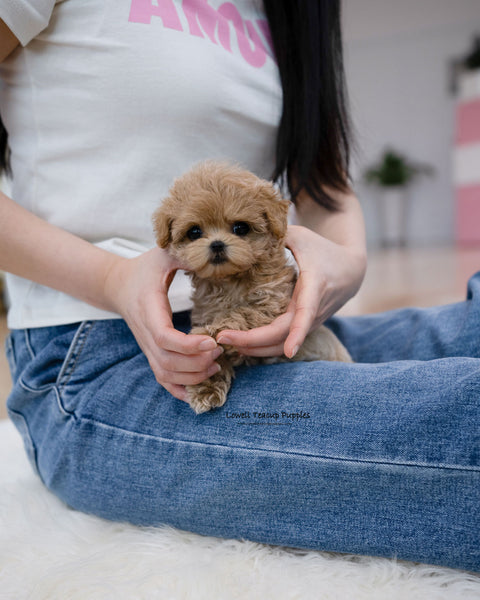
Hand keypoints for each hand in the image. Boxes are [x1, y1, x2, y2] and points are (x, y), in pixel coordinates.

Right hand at [104, 248, 221, 400]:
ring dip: (192, 376)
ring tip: (216, 365)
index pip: (164, 337)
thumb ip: (186, 255)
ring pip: (165, 374)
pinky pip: (162, 379)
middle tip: (219, 352)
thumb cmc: (145, 268)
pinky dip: (180, 389)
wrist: (118, 285)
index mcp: (149, 309)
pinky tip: (200, 388)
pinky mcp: (151, 353)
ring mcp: (147, 346)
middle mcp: (145, 333)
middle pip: (167, 362)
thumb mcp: (164, 253)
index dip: (188, 345)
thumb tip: (213, 254)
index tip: (212, 340)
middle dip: (196, 363)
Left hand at [216, 225, 365, 357]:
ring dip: (254, 348)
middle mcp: (314, 310)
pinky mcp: (304, 329)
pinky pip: (282, 343)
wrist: (350, 270)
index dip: (298, 333)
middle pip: (284, 335)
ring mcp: (310, 323)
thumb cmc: (322, 250)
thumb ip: (276, 233)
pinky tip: (241, 344)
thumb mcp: (300, 236)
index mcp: (315, 285)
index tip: (290, 350)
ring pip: (282, 345)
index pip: (307, 313)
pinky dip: (262, 347)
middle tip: (222, 337)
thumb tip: (244, 232)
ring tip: (226, 342)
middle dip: (252, 341)